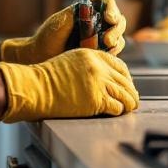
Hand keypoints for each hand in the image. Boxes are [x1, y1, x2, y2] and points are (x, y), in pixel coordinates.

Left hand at [0, 0, 126, 63]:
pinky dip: (113, 52)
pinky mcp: (100, 51)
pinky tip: (106, 55)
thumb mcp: (59, 22)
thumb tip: (88, 6)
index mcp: (86, 9)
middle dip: (116, 28)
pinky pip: (114, 50)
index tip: (109, 17)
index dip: (111, 7)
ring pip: (118, 35)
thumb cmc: (47, 37)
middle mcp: (96, 21)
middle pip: (117, 19)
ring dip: (116, 41)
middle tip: (108, 40)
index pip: (105, 2)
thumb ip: (74, 13)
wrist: (41, 57)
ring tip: (107, 48)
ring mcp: (100, 37)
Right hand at [0, 49, 138, 122]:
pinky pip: (116, 107)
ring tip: (129, 108)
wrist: (34, 88)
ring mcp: (98, 83)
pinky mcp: (96, 100)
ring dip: (129, 103)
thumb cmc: (46, 79)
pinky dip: (119, 111)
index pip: (119, 65)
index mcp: (92, 55)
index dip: (126, 77)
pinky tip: (117, 113)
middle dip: (131, 91)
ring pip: (125, 94)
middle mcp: (97, 67)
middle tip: (132, 99)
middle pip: (125, 80)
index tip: (127, 84)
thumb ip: (88, 67)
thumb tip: (103, 79)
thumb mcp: (70, 62)